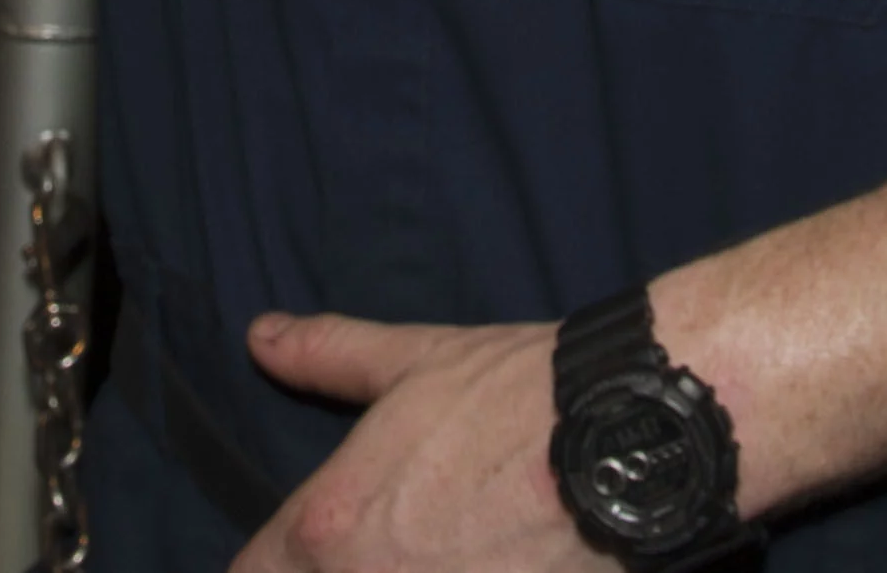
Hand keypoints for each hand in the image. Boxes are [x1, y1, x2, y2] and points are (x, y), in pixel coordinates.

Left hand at [236, 312, 578, 572]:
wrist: (623, 438)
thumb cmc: (514, 395)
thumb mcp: (412, 362)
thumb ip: (327, 356)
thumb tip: (263, 336)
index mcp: (326, 527)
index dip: (272, 562)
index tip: (302, 551)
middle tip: (379, 550)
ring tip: (437, 557)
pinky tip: (480, 569)